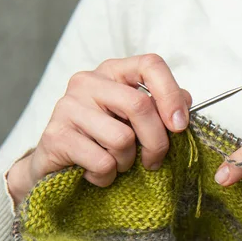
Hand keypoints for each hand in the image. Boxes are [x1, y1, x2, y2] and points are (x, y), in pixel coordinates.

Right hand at [7, 54, 191, 203]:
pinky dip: (107, 176)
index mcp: (112, 71)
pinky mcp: (56, 135)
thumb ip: (160, 107)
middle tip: (154, 160)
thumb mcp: (133, 120)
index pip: (150, 65)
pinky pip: (102, 161)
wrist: (54, 164)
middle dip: (157, 142)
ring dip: (127, 162)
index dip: (171, 95)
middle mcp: (88, 81)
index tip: (180, 125)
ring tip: (116, 163)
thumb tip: (186, 102)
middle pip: (139, 106)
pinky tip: (97, 172)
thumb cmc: (100, 139)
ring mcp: (68, 106)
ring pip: (122, 139)